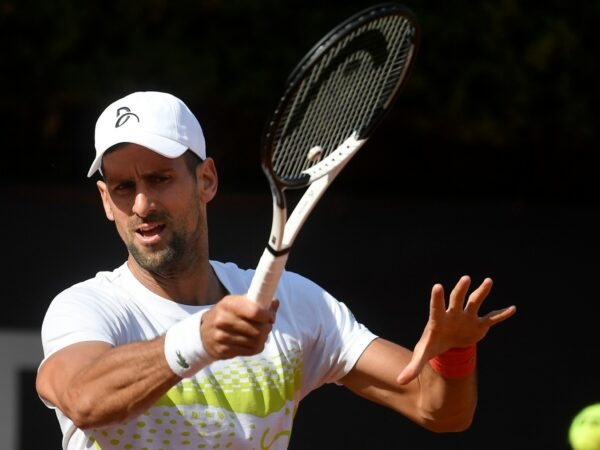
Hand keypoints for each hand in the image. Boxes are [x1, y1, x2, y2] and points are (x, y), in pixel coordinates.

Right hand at [201, 295, 278, 359]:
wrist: (203, 332)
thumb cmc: (227, 314)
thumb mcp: (238, 302)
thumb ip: (257, 301)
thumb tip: (275, 302)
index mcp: (228, 304)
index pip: (254, 311)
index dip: (267, 315)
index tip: (271, 317)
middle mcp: (222, 320)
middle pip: (257, 329)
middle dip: (267, 328)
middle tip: (267, 326)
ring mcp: (221, 337)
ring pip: (255, 342)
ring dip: (263, 338)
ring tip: (260, 334)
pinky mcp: (223, 350)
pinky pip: (250, 351)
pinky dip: (257, 347)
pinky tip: (254, 342)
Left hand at [396, 275, 515, 384]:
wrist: (447, 342)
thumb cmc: (432, 344)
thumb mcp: (422, 355)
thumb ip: (413, 367)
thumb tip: (400, 382)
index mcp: (438, 320)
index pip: (436, 307)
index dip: (437, 298)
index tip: (438, 286)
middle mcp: (453, 314)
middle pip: (457, 299)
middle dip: (461, 289)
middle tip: (465, 278)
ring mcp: (466, 317)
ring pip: (475, 301)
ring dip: (481, 292)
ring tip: (489, 281)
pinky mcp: (478, 324)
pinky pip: (492, 318)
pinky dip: (501, 315)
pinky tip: (512, 309)